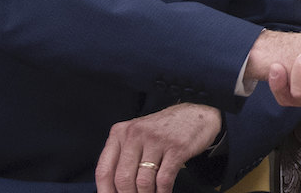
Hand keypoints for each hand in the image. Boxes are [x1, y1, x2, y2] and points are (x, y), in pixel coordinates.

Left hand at [95, 103, 222, 192]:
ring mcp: (156, 140)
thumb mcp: (137, 136)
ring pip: (143, 182)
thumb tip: (114, 189)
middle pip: (123, 179)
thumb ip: (123, 158)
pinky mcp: (176, 148)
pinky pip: (164, 180)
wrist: (195, 116)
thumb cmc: (163, 130)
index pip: (104, 170)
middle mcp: (136, 134)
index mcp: (120, 133)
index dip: (105, 191)